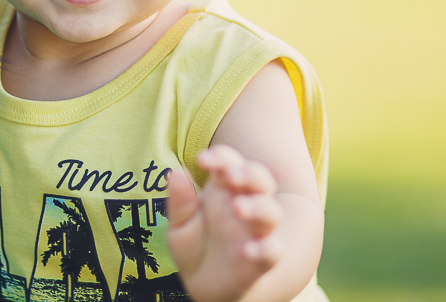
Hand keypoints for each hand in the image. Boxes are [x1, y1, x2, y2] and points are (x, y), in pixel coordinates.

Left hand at [166, 145, 282, 301]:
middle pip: (259, 179)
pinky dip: (265, 249)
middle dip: (248, 174)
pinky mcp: (261, 260)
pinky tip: (249, 250)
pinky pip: (272, 251)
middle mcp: (244, 205)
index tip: (203, 159)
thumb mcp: (180, 225)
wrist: (205, 287)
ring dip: (258, 207)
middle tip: (230, 175)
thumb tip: (173, 173)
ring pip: (270, 212)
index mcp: (222, 190)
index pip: (229, 164)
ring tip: (239, 207)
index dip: (221, 158)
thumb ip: (180, 202)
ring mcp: (256, 232)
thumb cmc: (195, 247)